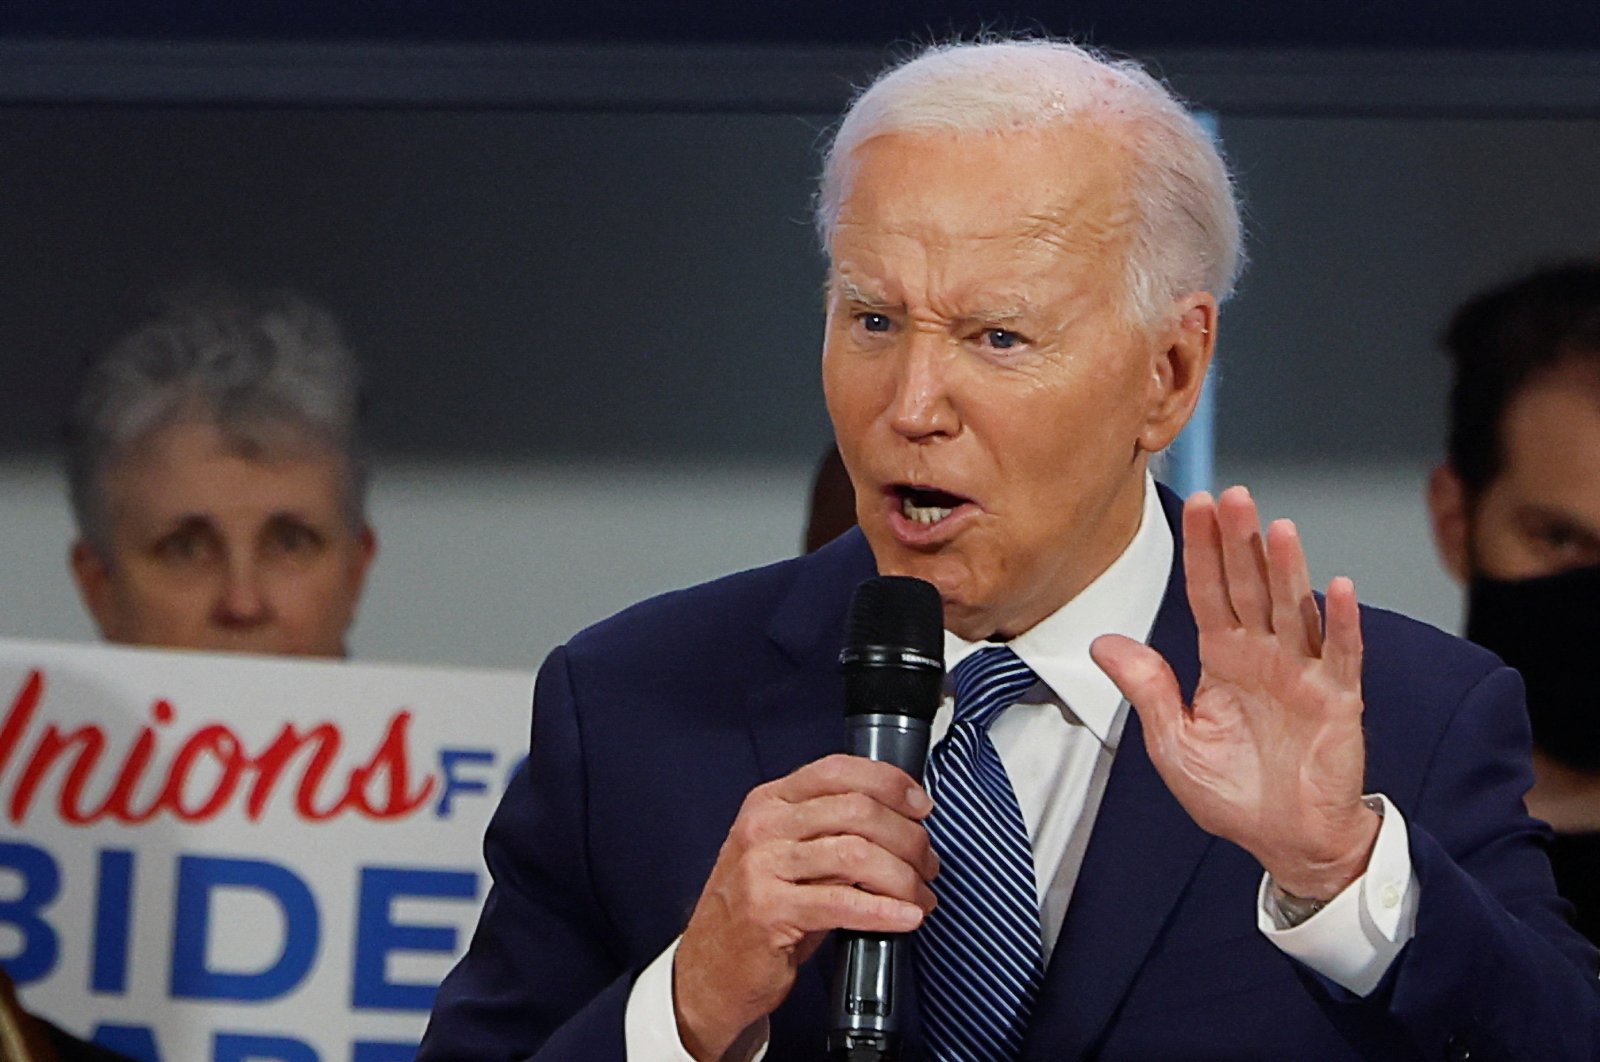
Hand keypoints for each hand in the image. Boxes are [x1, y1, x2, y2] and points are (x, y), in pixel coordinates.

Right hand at [673, 753, 938, 1059]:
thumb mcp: (786, 854)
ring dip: (903, 876)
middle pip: (857, 810)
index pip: (838, 770)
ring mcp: (762, 867)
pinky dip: (884, 910)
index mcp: (769, 801)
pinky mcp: (770, 911)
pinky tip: (906, 917)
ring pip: (857, 854)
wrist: (711, 969)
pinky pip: (843, 903)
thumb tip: (900, 821)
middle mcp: (763, 826)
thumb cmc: (759, 909)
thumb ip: (829, 830)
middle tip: (927, 863)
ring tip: (920, 895)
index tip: (920, 805)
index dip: (889, 783)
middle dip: (908, 837)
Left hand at [1090, 486, 1378, 899]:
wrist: (1286, 841)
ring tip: (1278, 527)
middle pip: (1250, 587)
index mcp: (1223, 659)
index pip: (1209, 592)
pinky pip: (1341, 654)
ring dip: (1288, 568)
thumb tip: (1103, 642)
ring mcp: (1303, 673)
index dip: (1203, 550)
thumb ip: (1146, 689)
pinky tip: (1338, 587)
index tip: (1195, 504)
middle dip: (1239, 542)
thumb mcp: (1174, 742)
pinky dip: (1340, 622)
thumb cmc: (1233, 793)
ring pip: (1294, 608)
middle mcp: (1264, 655)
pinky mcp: (1338, 700)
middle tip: (1232, 495)